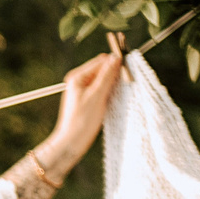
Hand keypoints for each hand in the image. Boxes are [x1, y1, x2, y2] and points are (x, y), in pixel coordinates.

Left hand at [39, 47, 124, 177]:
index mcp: (77, 76)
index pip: (101, 61)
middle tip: (124, 84)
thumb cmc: (83, 119)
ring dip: (113, 83)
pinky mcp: (88, 97)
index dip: (115, 63)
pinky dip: (110, 91)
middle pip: (103, 68)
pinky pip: (103, 88)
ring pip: (104, 79)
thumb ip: (106, 75)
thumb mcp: (97, 95)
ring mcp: (83, 89)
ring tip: (115, 95)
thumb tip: (115, 57)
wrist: (72, 140)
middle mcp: (79, 80)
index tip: (127, 71)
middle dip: (115, 74)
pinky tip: (113, 99)